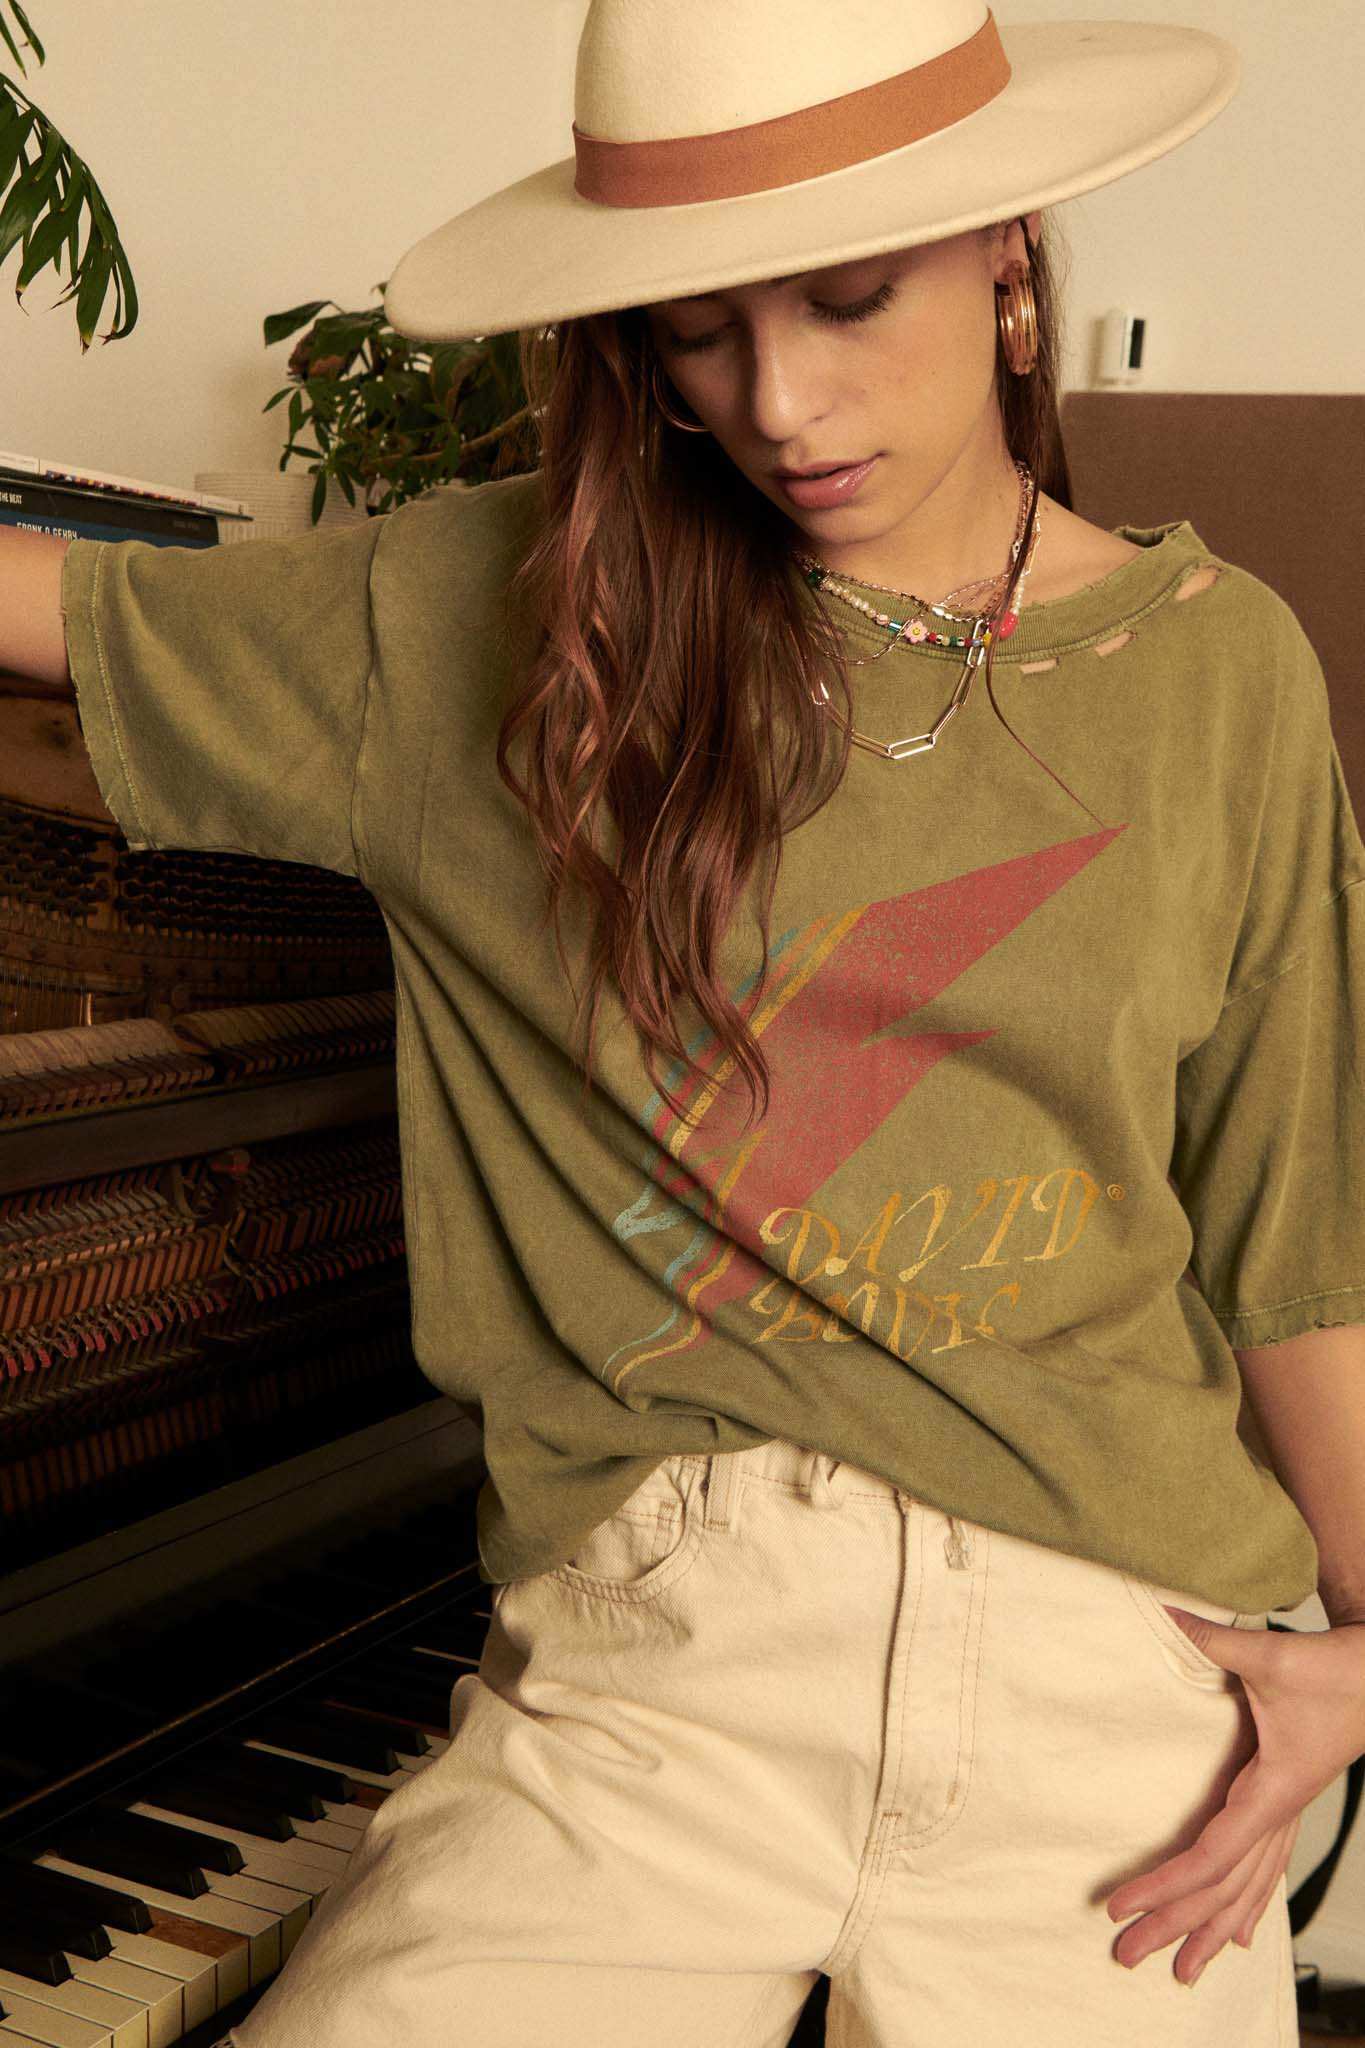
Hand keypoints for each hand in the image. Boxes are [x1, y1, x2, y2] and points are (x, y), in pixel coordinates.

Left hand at [1105, 1612, 1364, 1985]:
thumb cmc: (1332, 1669)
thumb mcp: (1270, 1654)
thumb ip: (1215, 1638)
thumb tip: (1166, 1611)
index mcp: (1272, 1793)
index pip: (1209, 1856)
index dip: (1163, 1885)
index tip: (1120, 1905)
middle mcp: (1278, 1814)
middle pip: (1221, 1888)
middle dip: (1174, 1925)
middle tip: (1125, 1955)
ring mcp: (1286, 1815)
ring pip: (1246, 1889)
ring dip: (1208, 1929)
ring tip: (1179, 1971)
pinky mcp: (1288, 1805)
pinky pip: (1264, 1872)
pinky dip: (1246, 1907)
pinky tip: (1235, 1937)